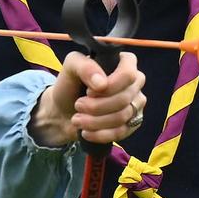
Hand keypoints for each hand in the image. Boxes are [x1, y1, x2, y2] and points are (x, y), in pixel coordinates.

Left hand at [29, 51, 145, 147]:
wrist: (62, 111)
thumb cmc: (70, 85)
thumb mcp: (71, 67)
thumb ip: (85, 66)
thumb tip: (101, 83)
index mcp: (124, 63)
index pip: (129, 74)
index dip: (110, 86)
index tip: (89, 91)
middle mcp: (134, 82)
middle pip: (124, 98)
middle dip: (96, 106)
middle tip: (78, 105)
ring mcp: (136, 103)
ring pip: (122, 117)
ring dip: (95, 121)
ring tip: (77, 119)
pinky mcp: (132, 123)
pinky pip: (122, 132)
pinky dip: (100, 134)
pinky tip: (86, 132)